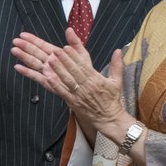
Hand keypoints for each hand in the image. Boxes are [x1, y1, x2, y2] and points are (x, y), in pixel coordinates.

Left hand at [11, 27, 129, 144]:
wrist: (108, 118)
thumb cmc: (112, 99)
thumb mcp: (117, 81)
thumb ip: (117, 65)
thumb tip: (118, 50)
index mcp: (96, 79)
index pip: (84, 65)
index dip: (74, 56)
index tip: (67, 47)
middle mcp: (87, 86)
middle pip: (74, 71)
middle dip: (64, 60)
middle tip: (55, 51)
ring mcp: (79, 95)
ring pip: (67, 81)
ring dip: (58, 70)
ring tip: (49, 61)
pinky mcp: (73, 102)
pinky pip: (63, 93)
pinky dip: (55, 85)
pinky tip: (47, 78)